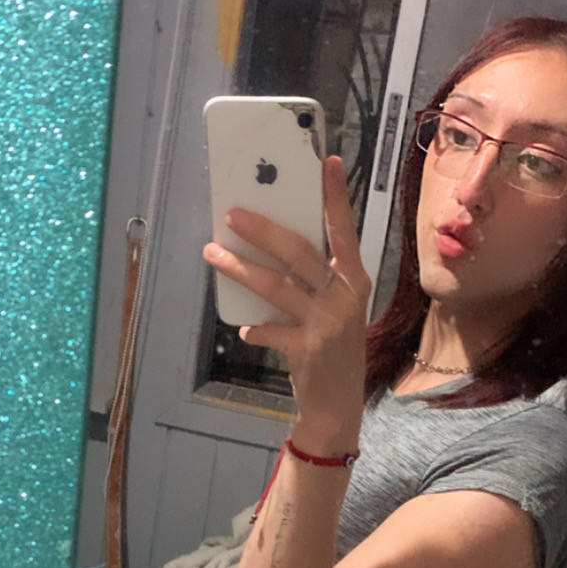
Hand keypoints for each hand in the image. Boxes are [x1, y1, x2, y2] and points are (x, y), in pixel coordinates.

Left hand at [202, 156, 369, 450]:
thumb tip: (268, 244)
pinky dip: (255, 328)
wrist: (338, 405)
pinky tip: (245, 329)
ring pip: (276, 285)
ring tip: (213, 252)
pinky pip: (270, 329)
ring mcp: (327, 323)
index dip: (335, 196)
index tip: (327, 161)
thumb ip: (311, 280)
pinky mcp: (308, 348)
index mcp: (354, 280)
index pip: (343, 230)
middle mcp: (344, 296)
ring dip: (240, 267)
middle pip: (299, 251)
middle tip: (232, 213)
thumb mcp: (332, 309)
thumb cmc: (331, 348)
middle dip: (263, 229)